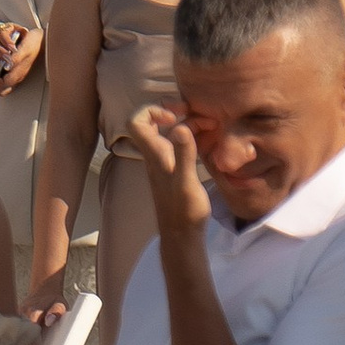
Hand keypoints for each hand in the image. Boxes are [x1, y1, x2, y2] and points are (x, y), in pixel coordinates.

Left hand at [0, 25, 35, 93]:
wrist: (43, 41)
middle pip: (1, 90)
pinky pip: (6, 83)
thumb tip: (7, 66)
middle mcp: (18, 77)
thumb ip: (16, 58)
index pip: (2, 84)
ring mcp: (19, 76)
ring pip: (3, 89)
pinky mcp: (19, 73)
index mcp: (19, 72)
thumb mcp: (25, 48)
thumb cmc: (33, 43)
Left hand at [132, 98, 212, 240]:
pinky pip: (178, 144)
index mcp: (154, 154)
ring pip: (167, 132)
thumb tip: (179, 127)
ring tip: (209, 126)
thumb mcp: (187, 181)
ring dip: (186, 124)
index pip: (135, 122)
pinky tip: (208, 140)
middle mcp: (155, 155)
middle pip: (152, 122)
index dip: (151, 111)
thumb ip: (183, 154)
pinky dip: (191, 137)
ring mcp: (163, 161)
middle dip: (172, 112)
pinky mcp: (173, 168)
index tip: (173, 116)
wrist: (182, 234)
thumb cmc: (185, 210)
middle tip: (193, 114)